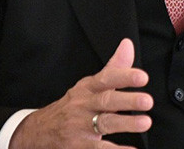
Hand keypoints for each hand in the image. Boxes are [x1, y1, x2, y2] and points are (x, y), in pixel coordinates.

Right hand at [10, 38, 152, 148]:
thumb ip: (113, 68)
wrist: (36, 132)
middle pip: (106, 101)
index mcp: (88, 88)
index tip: (143, 77)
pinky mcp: (78, 146)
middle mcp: (83, 105)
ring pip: (103, 124)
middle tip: (148, 101)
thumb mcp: (89, 85)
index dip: (124, 77)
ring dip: (125, 124)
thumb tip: (128, 44)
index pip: (106, 79)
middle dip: (127, 101)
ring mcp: (79, 127)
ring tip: (145, 122)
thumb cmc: (72, 106)